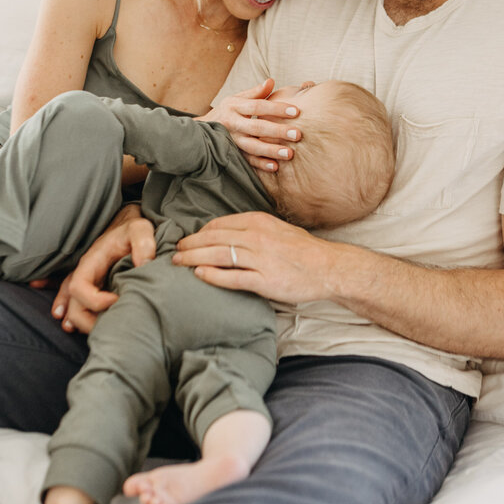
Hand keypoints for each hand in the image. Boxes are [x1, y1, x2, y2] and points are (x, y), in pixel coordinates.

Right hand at [48, 204, 156, 333]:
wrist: (127, 223)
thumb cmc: (132, 228)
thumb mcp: (139, 229)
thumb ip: (143, 243)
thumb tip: (143, 265)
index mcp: (91, 261)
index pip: (79, 286)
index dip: (93, 300)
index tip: (115, 302)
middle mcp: (85, 273)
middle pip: (74, 302)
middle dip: (84, 320)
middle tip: (107, 330)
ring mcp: (87, 279)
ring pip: (72, 304)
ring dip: (75, 319)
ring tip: (77, 331)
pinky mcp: (94, 284)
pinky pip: (75, 299)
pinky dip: (68, 310)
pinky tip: (66, 323)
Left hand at [172, 211, 330, 304]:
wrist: (329, 267)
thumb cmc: (302, 249)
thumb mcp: (276, 229)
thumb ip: (253, 229)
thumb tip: (227, 234)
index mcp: (258, 222)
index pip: (219, 224)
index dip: (199, 232)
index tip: (189, 239)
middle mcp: (257, 237)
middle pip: (213, 238)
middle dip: (190, 245)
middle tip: (175, 251)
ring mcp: (260, 259)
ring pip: (217, 256)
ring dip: (193, 258)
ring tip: (179, 262)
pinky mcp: (264, 281)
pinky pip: (232, 277)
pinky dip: (212, 276)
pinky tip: (199, 275)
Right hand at [200, 79, 301, 171]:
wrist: (202, 129)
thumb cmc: (227, 111)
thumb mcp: (236, 99)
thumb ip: (255, 92)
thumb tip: (271, 81)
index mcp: (234, 106)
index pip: (258, 106)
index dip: (276, 109)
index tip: (296, 111)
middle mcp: (232, 123)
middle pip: (257, 127)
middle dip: (278, 131)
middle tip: (297, 134)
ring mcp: (232, 140)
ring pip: (252, 146)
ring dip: (271, 150)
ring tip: (289, 154)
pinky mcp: (232, 153)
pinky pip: (247, 160)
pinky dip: (260, 164)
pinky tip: (275, 166)